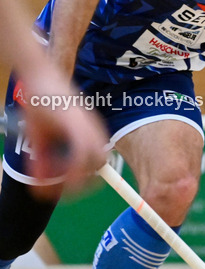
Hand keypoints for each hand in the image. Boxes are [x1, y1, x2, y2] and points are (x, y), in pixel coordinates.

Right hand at [20, 77, 107, 197]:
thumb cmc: (43, 104)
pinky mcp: (77, 126)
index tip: (71, 192)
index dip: (88, 181)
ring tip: (55, 186)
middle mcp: (94, 132)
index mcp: (91, 134)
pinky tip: (50, 178)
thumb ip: (42, 160)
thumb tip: (40, 185)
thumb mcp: (40, 137)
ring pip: (95, 163)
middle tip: (63, 192)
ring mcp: (88, 128)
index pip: (98, 163)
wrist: (41, 76)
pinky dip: (69, 171)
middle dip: (84, 184)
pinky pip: (80, 156)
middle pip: (100, 165)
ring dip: (77, 180)